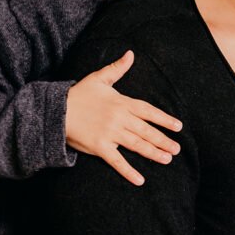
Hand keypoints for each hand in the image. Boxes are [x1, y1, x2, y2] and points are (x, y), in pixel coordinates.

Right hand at [64, 51, 182, 185]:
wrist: (56, 110)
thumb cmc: (79, 94)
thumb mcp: (99, 78)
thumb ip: (118, 68)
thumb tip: (131, 54)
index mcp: (121, 102)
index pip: (148, 111)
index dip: (164, 119)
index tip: (178, 126)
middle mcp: (119, 118)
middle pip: (146, 130)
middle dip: (163, 140)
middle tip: (177, 148)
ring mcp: (110, 134)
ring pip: (136, 145)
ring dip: (153, 153)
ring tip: (167, 159)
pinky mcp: (99, 147)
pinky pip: (117, 161)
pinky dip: (128, 171)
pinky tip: (140, 180)